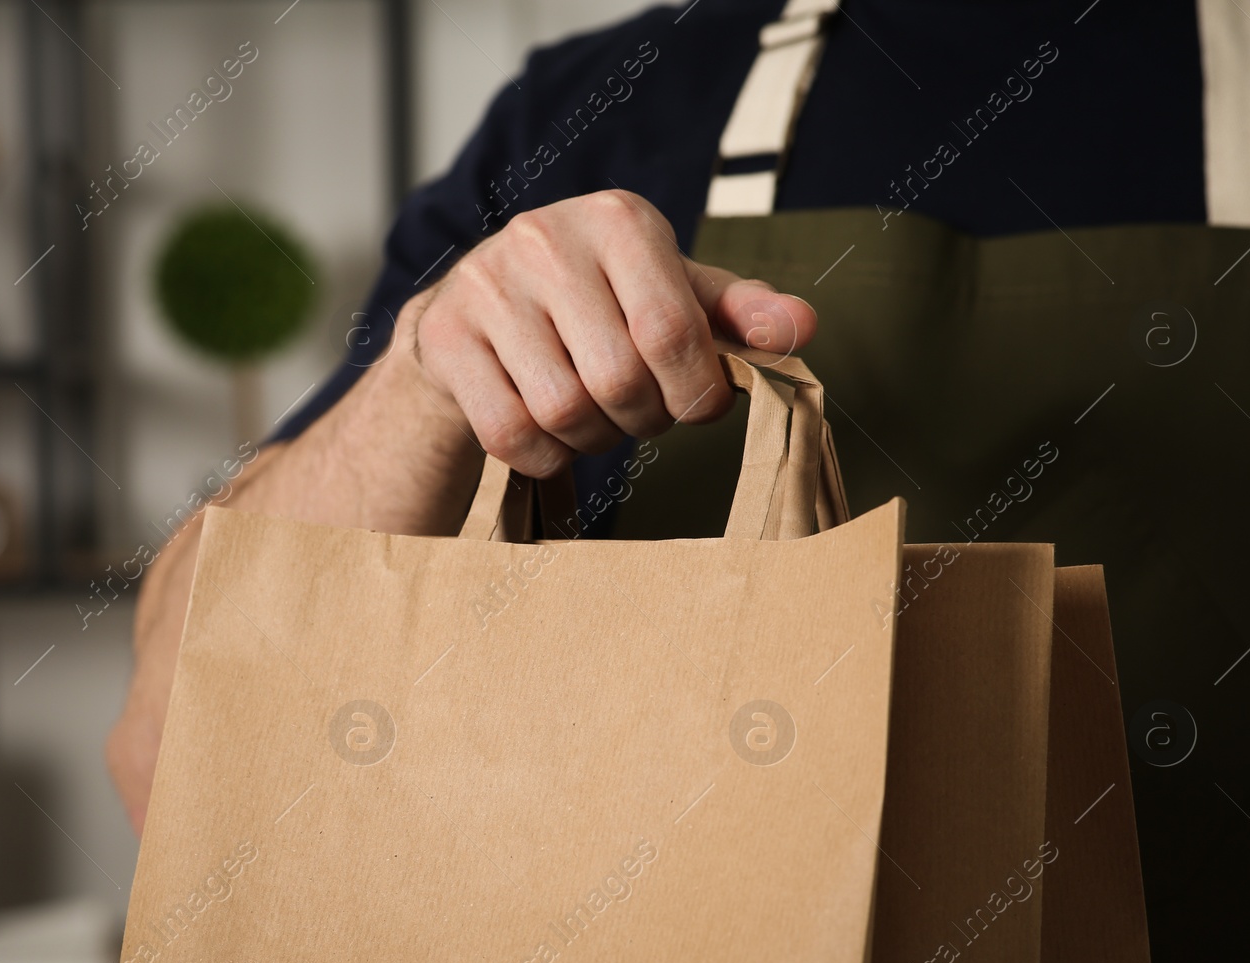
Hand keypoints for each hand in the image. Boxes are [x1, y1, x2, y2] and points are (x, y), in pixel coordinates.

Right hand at [410, 190, 817, 476]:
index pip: (674, 333)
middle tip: (638, 412)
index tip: (695, 403)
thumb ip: (742, 314)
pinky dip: (544, 455)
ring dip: (593, 438)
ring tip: (594, 415)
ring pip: (564, 412)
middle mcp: (547, 239)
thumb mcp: (676, 294)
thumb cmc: (601, 305)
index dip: (695, 393)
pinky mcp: (446, 338)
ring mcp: (488, 287)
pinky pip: (512, 434)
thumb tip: (803, 329)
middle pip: (620, 381)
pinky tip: (551, 432)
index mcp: (620, 220)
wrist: (480, 310)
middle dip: (643, 419)